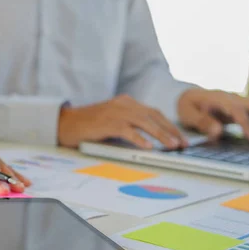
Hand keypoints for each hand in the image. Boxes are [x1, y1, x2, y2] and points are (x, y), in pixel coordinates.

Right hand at [58, 94, 186, 149]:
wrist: (65, 123)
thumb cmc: (88, 125)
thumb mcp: (112, 120)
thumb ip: (129, 124)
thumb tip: (152, 139)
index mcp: (126, 102)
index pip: (154, 112)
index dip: (169, 125)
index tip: (180, 137)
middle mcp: (123, 104)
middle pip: (153, 115)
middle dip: (170, 130)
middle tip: (182, 143)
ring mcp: (114, 112)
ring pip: (144, 122)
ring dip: (160, 134)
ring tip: (172, 146)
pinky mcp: (106, 122)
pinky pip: (127, 130)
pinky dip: (139, 138)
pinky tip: (148, 147)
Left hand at [178, 89, 248, 140]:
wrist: (190, 96)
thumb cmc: (188, 106)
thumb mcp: (188, 114)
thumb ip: (201, 122)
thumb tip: (217, 131)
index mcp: (219, 100)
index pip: (237, 111)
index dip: (246, 125)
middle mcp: (232, 99)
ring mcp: (239, 102)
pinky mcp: (242, 108)